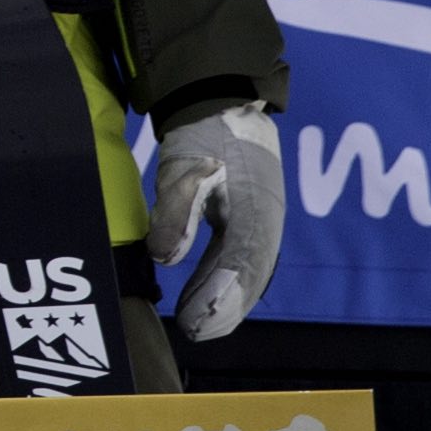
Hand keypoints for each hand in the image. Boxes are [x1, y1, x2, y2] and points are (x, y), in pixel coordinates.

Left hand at [146, 103, 282, 341]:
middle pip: (248, 276)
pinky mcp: (251, 218)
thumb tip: (165, 259)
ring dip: (225, 300)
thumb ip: (176, 210)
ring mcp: (262, 220)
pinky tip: (204, 295)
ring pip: (247, 271)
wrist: (225, 99)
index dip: (218, 298)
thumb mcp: (185, 164)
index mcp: (256, 209)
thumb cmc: (205, 131)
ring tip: (197, 325)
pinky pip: (241, 258)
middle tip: (193, 332)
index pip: (239, 266)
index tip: (192, 322)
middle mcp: (266, 220)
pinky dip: (224, 280)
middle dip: (222, 308)